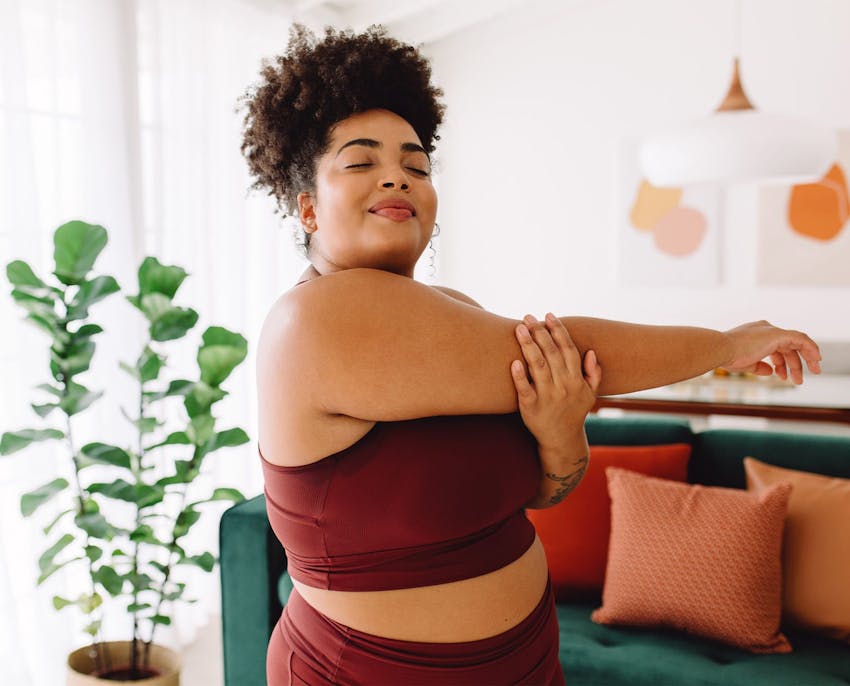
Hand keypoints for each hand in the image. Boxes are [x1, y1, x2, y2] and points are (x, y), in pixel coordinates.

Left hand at [511, 313, 601, 452]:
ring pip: (538, 366)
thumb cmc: (573, 413)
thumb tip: (591, 352)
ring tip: (519, 329)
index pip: (568, 349)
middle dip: (540, 333)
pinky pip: (525, 389)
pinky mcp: (530, 408)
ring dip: (529, 345)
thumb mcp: (590, 395)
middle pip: (551, 354)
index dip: (559, 331)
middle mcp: (563, 386)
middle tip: (528, 317)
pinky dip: (519, 376)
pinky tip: (514, 362)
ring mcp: (547, 397)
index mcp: (576, 380)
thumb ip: (593, 374)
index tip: (549, 315)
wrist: (562, 441)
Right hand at [723, 320, 821, 383]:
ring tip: (801, 379)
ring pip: (796, 344)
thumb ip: (759, 367)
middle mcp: (766, 329)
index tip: (781, 375)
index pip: (775, 347)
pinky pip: (802, 340)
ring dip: (803, 361)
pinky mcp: (779, 334)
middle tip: (797, 381)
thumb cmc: (728, 356)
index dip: (780, 362)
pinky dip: (811, 349)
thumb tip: (770, 371)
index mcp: (757, 334)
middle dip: (793, 365)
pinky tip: (816, 360)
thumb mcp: (746, 364)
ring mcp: (773, 330)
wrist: (722, 349)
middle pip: (787, 347)